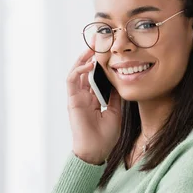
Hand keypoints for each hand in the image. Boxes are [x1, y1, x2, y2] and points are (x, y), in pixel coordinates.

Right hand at [67, 48, 121, 164]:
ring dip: (83, 58)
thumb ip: (115, 96)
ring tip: (92, 46)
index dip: (101, 63)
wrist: (96, 151)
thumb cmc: (105, 137)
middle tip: (99, 41)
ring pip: (77, 72)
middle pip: (85, 70)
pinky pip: (71, 81)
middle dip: (91, 55)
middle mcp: (83, 96)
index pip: (95, 76)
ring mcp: (76, 98)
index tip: (109, 50)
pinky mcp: (72, 100)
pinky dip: (78, 70)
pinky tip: (88, 64)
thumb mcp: (116, 112)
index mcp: (93, 99)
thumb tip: (120, 80)